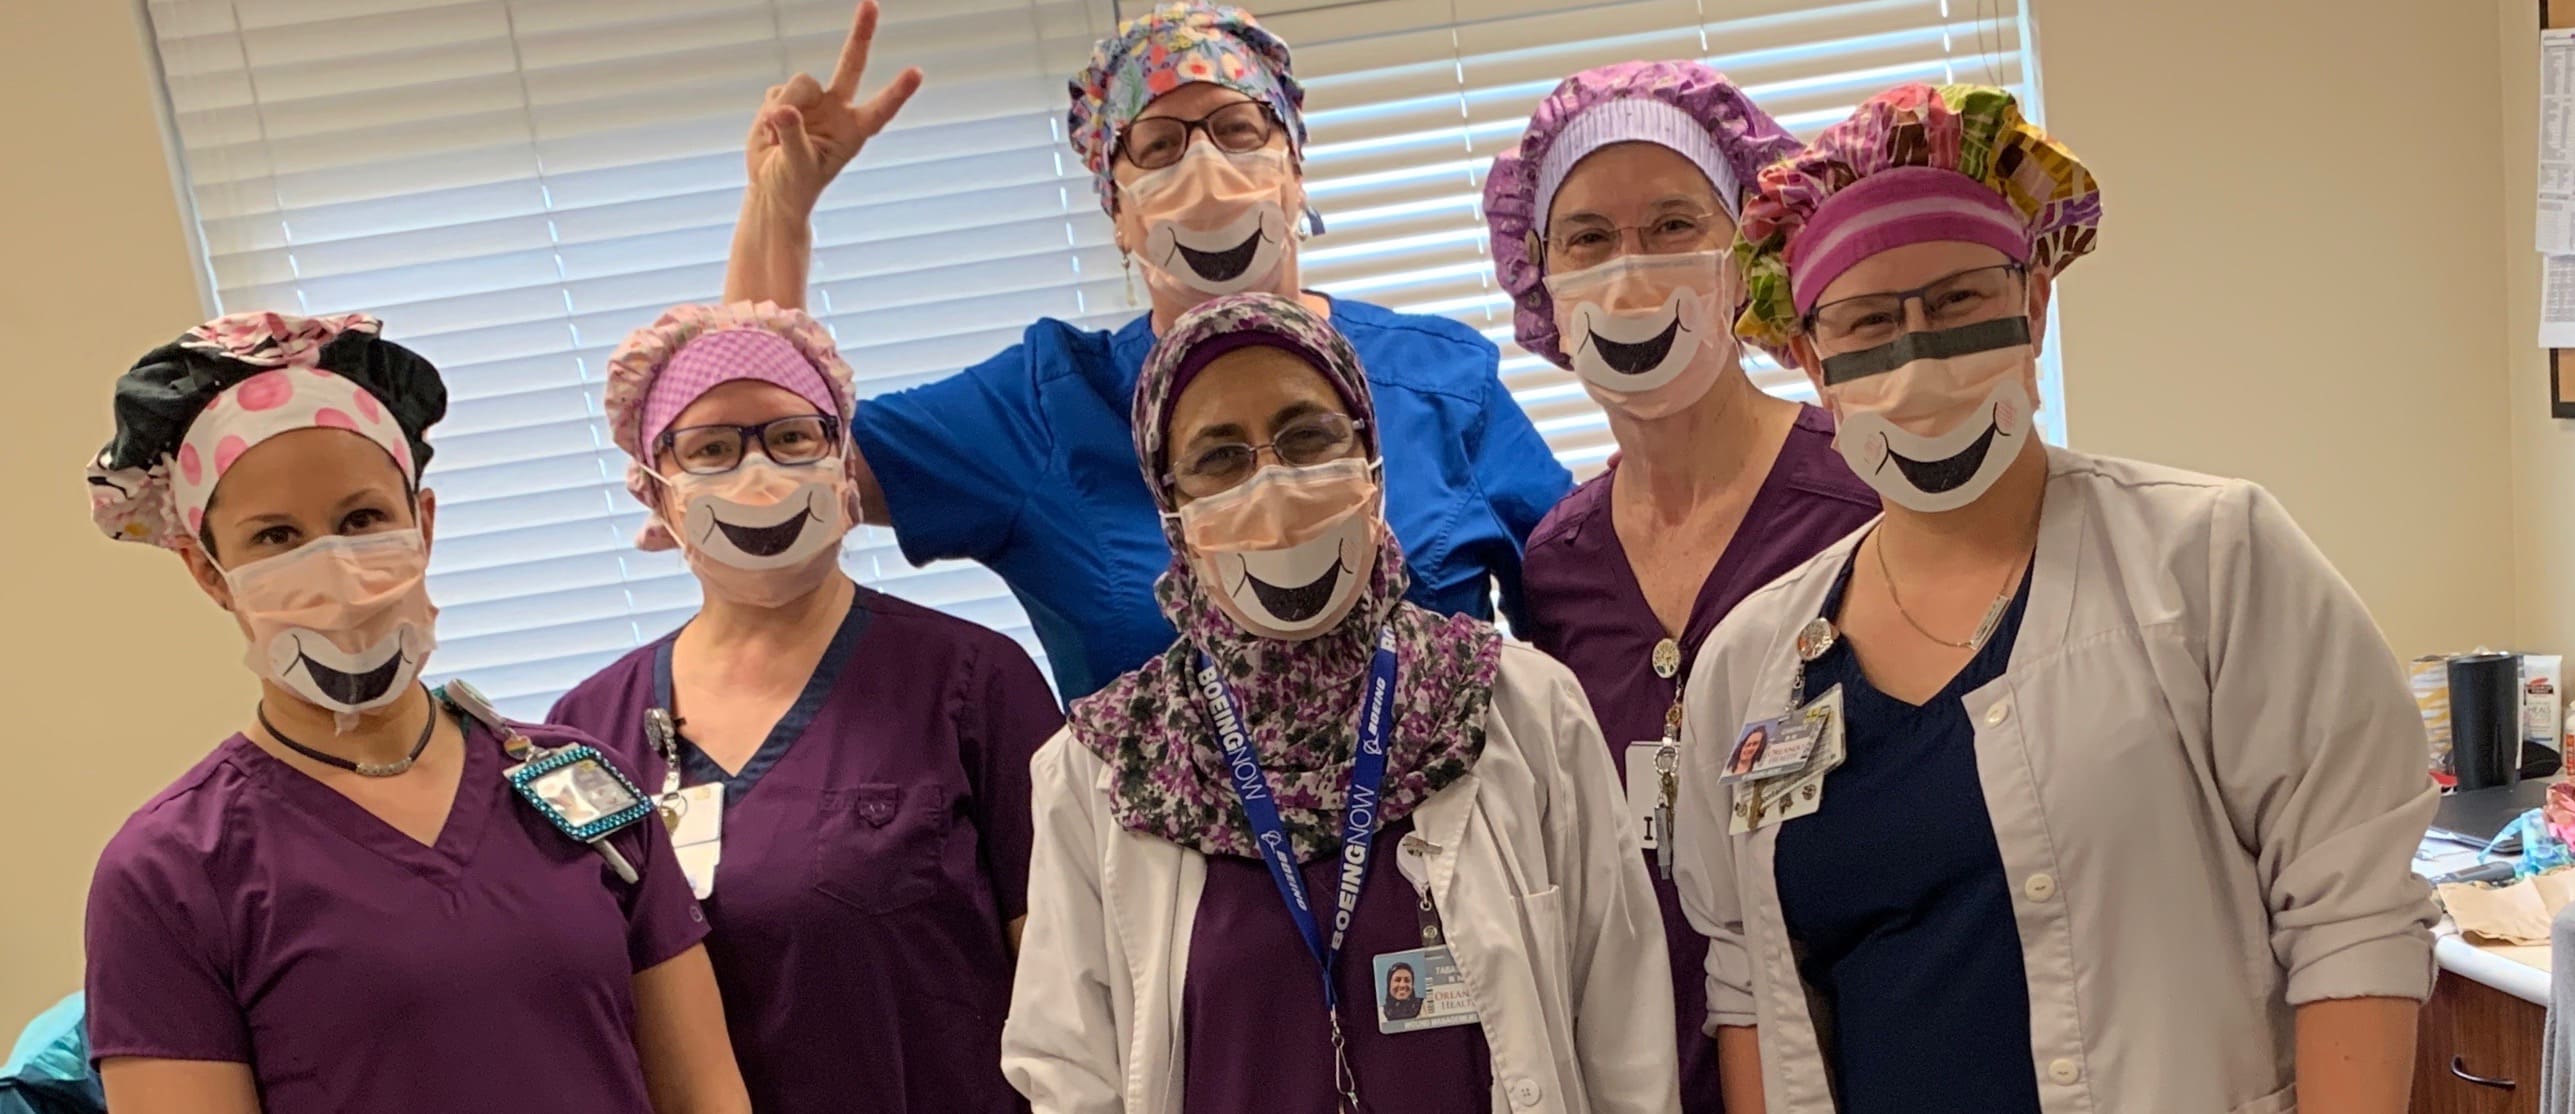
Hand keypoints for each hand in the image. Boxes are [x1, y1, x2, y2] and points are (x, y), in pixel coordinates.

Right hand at [744, 0, 924, 218]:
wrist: (773, 186)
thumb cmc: (796, 183)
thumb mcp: (797, 168)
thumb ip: (793, 137)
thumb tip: (783, 110)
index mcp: (853, 131)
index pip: (880, 109)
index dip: (897, 92)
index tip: (917, 72)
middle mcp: (838, 109)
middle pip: (851, 65)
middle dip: (861, 34)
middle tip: (871, 3)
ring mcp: (813, 101)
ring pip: (800, 82)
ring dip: (784, 109)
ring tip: (777, 139)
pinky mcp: (785, 98)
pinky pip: (775, 92)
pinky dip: (767, 115)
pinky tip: (770, 135)